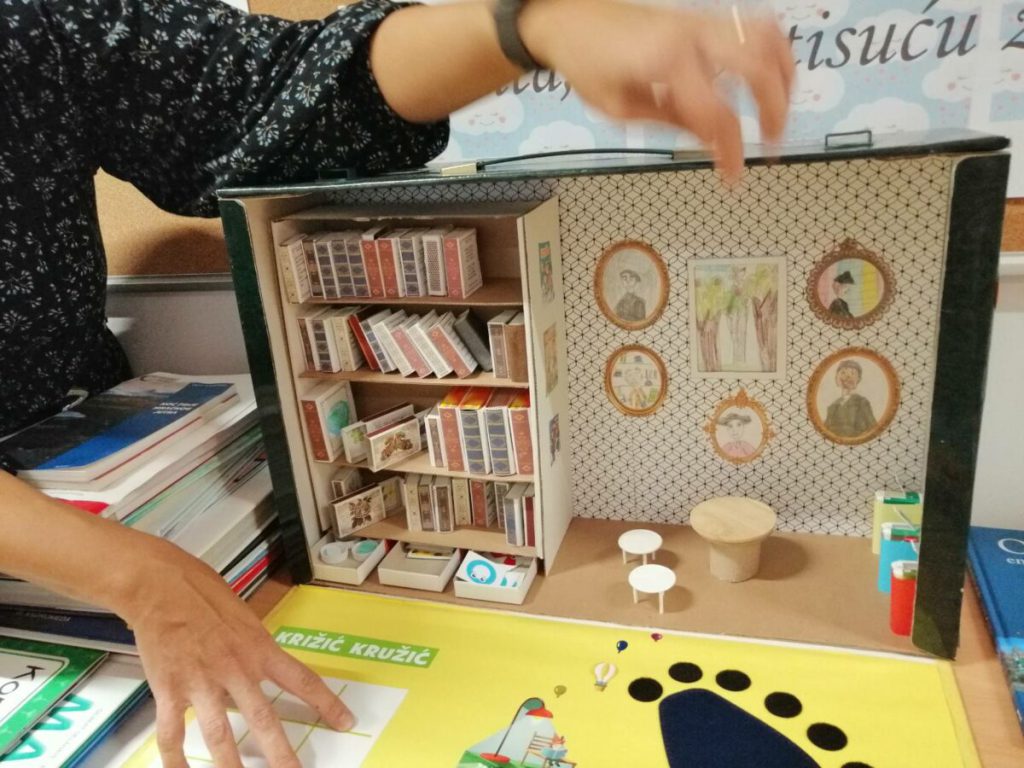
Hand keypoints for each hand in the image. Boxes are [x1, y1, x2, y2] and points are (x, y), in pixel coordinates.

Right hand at [121, 539, 352, 767]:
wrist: (160, 585)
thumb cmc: (202, 592)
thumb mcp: (244, 616)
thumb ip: (255, 647)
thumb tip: (266, 666)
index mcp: (258, 648)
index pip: (302, 680)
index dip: (327, 704)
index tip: (344, 721)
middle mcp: (235, 668)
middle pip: (264, 721)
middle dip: (281, 756)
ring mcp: (201, 682)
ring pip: (220, 736)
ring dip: (230, 767)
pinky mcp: (169, 689)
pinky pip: (172, 733)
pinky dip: (175, 760)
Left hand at [520, 0, 794, 183]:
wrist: (568, 19)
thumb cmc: (587, 64)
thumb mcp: (621, 109)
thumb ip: (672, 123)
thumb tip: (712, 142)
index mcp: (668, 61)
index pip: (717, 114)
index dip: (731, 152)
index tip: (733, 177)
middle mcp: (692, 34)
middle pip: (757, 68)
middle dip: (774, 111)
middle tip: (771, 147)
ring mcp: (700, 21)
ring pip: (766, 36)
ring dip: (782, 76)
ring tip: (778, 112)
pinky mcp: (700, 19)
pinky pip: (752, 26)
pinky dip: (769, 53)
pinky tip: (767, 80)